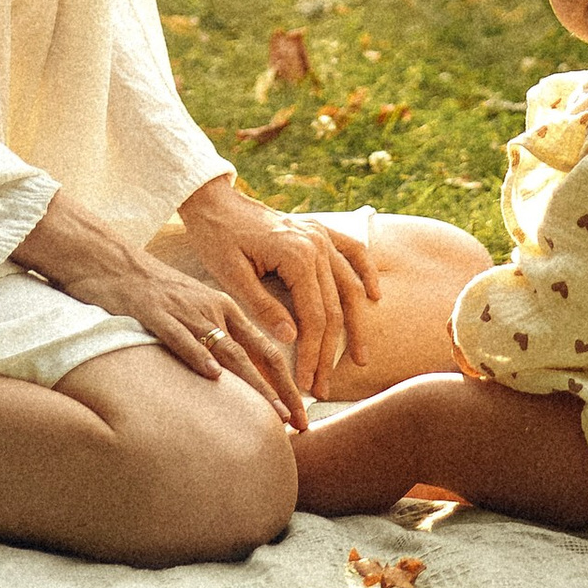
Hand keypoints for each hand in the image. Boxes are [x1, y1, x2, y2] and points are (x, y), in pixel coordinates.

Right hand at [10, 187, 309, 428]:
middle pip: (257, 353)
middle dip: (283, 391)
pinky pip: (179, 337)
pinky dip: (197, 355)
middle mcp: (212, 309)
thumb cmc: (151, 291)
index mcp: (224, 308)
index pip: (267, 349)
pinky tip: (212, 376)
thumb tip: (230, 380)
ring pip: (227, 349)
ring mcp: (184, 311)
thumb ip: (212, 337)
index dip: (288, 383)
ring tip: (273, 412)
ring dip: (254, 383)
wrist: (110, 259)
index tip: (301, 416)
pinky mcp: (154, 312)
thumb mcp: (190, 309)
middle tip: (300, 424)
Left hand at [171, 179, 380, 400]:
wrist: (213, 200)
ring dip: (355, 326)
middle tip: (322, 387)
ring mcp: (321, 235)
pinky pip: (352, 252)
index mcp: (296, 255)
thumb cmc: (217, 237)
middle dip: (329, 352)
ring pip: (349, 287)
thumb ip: (263, 306)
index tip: (305, 382)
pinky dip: (366, 273)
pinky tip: (374, 296)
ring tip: (358, 358)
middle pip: (333, 309)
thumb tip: (292, 339)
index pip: (314, 317)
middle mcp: (316, 244)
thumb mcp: (231, 276)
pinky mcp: (318, 230)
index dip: (312, 354)